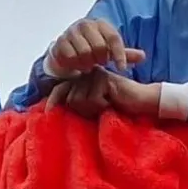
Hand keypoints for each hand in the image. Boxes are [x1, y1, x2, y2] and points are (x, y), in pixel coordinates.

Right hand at [46, 19, 145, 75]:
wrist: (67, 49)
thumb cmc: (93, 49)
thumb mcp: (110, 51)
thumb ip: (125, 54)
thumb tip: (143, 56)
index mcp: (101, 24)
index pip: (114, 38)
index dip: (120, 55)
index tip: (121, 68)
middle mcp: (85, 24)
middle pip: (99, 47)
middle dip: (101, 60)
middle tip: (99, 64)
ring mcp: (71, 32)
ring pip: (84, 53)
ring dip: (88, 64)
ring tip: (88, 65)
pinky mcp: (59, 41)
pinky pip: (70, 57)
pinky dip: (75, 65)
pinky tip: (77, 66)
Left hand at [46, 67, 160, 118]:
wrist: (140, 103)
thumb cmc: (117, 107)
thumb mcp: (93, 107)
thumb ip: (77, 104)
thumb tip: (53, 111)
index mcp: (82, 80)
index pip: (60, 89)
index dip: (53, 102)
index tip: (47, 114)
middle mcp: (86, 74)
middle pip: (70, 99)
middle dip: (83, 111)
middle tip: (100, 110)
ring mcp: (95, 74)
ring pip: (79, 100)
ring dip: (92, 109)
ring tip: (106, 106)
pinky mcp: (103, 78)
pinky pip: (92, 99)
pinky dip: (101, 106)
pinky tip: (111, 103)